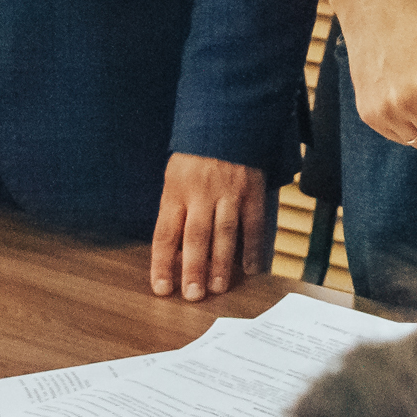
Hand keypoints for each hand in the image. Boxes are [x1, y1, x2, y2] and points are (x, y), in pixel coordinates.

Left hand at [149, 154, 269, 299]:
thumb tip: (176, 253)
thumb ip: (175, 210)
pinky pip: (254, 223)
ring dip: (221, 263)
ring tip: (218, 288)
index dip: (162, 264)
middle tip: (193, 296)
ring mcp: (229, 191)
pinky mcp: (252, 189)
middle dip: (193, 269)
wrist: (227, 120)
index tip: (162, 289)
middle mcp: (201, 193)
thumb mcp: (174, 178)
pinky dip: (254, 247)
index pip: (165, 233)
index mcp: (176, 191)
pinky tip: (251, 268)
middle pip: (195, 236)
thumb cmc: (195, 156)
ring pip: (224, 233)